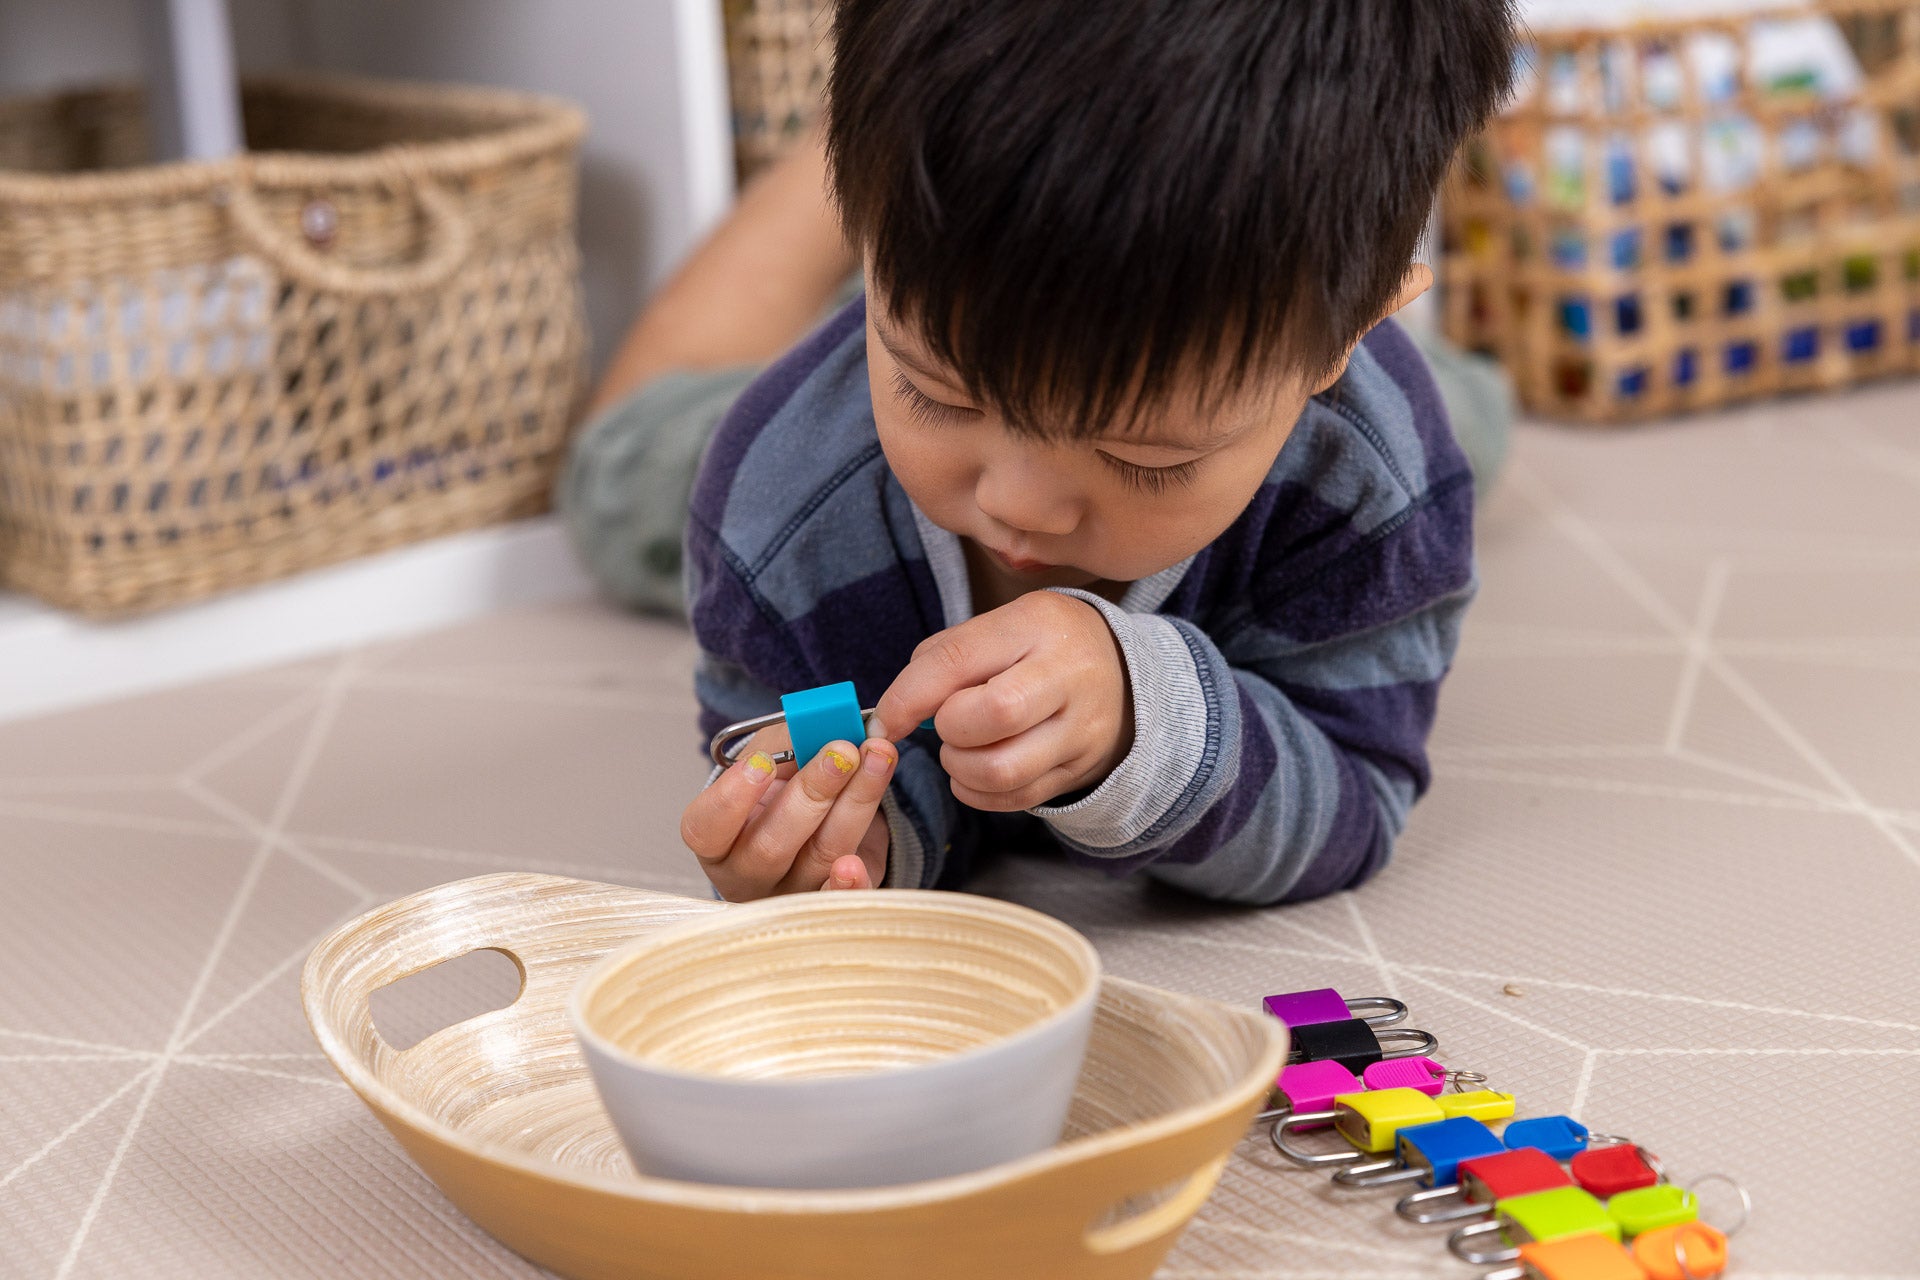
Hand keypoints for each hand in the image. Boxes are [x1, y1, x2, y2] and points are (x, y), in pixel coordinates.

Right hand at [680, 727, 892, 898]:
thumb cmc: (783, 782)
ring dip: (855, 803)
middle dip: (811, 794)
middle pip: (769, 847)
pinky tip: (856, 865)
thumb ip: (791, 740)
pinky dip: (852, 884)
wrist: (820, 813)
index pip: (706, 828)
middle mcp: (746, 874)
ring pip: (820, 856)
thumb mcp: (775, 753)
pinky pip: (842, 899)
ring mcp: (790, 894)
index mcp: (716, 839)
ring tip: (878, 758)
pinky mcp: (831, 902)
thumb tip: (822, 725)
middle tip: (842, 752)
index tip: (763, 763)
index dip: (731, 798)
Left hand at [873, 591, 1130, 811]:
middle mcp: (1068, 675)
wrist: (1122, 675)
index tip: (885, 720)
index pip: (958, 661)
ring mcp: (1081, 728)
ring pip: (1003, 769)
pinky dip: (979, 793)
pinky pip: (1016, 798)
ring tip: (962, 749)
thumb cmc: (1039, 647)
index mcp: (1036, 625)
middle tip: (947, 724)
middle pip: (993, 715)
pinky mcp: (1080, 770)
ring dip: (961, 767)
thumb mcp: (998, 628)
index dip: (909, 697)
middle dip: (949, 729)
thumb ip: (942, 660)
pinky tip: (977, 771)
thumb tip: (894, 713)